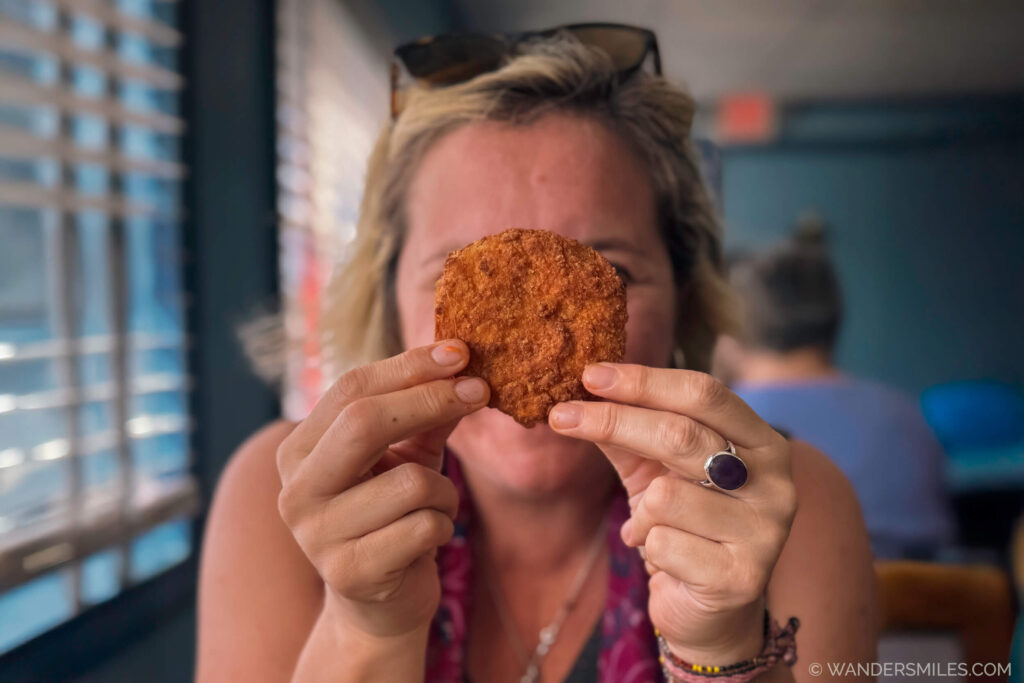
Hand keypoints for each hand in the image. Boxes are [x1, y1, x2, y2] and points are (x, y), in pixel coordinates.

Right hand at [275, 340, 489, 638]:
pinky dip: (443, 525)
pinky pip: (423, 527)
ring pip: (410, 482)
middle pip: (363, 422)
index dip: (409, 366)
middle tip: (480, 391)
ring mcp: (316, 535)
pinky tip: (429, 539)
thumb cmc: (393, 515)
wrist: (379, 603)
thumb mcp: (408, 456)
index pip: (350, 389)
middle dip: (430, 400)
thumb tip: (460, 362)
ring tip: (436, 507)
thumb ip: (427, 413)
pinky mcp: (348, 573)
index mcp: (300, 451)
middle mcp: (296, 490)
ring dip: (445, 491)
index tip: (460, 352)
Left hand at [548, 363, 796, 664]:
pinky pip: (662, 544)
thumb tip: (581, 391)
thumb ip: (628, 432)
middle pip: (681, 435)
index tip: (590, 374)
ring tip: (651, 528)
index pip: (704, 394)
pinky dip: (647, 546)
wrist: (708, 610)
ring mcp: (765, 531)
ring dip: (640, 512)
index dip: (644, 381)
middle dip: (613, 422)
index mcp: (761, 442)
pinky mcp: (741, 577)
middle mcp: (775, 482)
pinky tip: (665, 559)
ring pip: (666, 496)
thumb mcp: (653, 470)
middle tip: (560, 416)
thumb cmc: (683, 526)